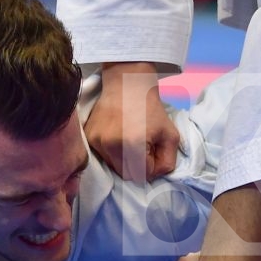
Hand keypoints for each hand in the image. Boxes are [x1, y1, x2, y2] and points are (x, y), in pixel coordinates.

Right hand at [85, 63, 180, 181]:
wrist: (127, 84)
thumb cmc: (151, 109)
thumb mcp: (171, 135)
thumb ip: (168, 162)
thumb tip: (154, 175)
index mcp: (133, 146)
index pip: (144, 176)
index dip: (152, 165)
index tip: (153, 149)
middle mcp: (111, 147)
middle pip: (127, 175)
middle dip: (138, 165)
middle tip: (143, 145)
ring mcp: (97, 142)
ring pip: (113, 167)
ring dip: (124, 160)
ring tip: (129, 138)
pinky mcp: (89, 137)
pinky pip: (102, 156)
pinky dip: (112, 151)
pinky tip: (117, 135)